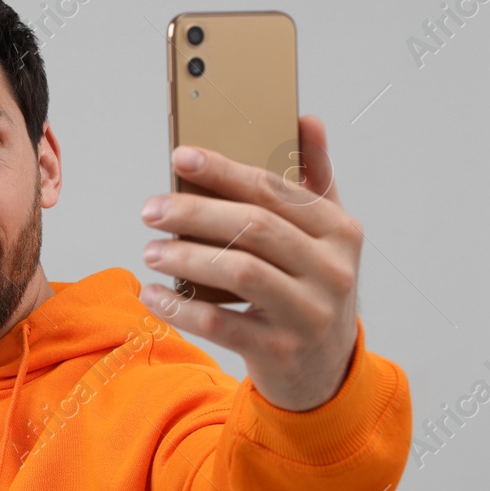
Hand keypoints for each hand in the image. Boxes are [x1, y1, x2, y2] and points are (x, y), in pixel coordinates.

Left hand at [139, 115, 361, 411]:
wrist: (326, 370)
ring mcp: (308, 312)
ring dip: (186, 257)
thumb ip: (314, 180)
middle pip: (253, 227)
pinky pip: (219, 323)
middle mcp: (331, 269)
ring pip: (239, 271)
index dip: (225, 171)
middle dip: (194, 213)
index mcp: (339, 231)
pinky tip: (152, 293)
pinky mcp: (279, 349)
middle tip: (150, 210)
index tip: (180, 158)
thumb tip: (307, 120)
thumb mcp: (326, 235)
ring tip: (150, 250)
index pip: (275, 190)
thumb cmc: (314, 288)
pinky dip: (179, 307)